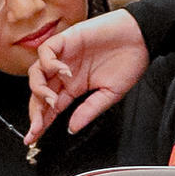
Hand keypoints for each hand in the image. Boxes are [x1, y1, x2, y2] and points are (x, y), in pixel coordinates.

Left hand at [25, 10, 149, 143]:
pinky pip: (46, 51)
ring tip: (52, 100)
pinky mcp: (66, 39)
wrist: (142, 37)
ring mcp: (63, 56)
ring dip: (39, 89)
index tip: (33, 138)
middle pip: (39, 93)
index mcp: (74, 87)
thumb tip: (72, 128)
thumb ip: (89, 110)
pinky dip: (49, 63)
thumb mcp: (110, 94)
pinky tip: (63, 72)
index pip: (50, 107)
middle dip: (35, 112)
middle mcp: (65, 73)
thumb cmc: (130, 62)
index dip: (41, 122)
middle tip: (37, 126)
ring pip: (36, 73)